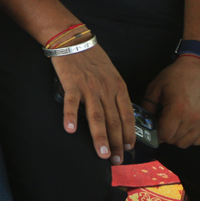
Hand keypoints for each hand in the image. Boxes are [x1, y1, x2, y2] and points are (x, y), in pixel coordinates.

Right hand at [52, 45, 134, 163]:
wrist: (74, 40)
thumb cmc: (93, 57)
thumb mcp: (111, 73)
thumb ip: (115, 92)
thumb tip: (119, 114)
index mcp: (118, 87)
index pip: (127, 115)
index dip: (129, 134)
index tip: (129, 149)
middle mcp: (106, 89)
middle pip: (113, 121)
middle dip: (116, 143)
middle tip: (116, 160)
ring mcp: (89, 87)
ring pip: (96, 116)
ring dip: (100, 137)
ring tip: (102, 154)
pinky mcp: (72, 83)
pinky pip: (72, 103)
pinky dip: (71, 116)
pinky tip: (70, 130)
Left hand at [142, 57, 199, 147]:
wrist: (199, 68)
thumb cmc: (175, 76)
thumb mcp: (155, 88)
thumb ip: (147, 106)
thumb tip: (143, 122)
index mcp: (177, 110)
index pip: (165, 135)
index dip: (156, 134)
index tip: (154, 129)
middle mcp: (193, 119)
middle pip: (175, 141)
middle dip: (166, 136)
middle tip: (163, 125)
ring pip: (186, 143)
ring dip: (177, 138)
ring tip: (174, 125)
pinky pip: (199, 141)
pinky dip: (190, 137)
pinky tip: (185, 126)